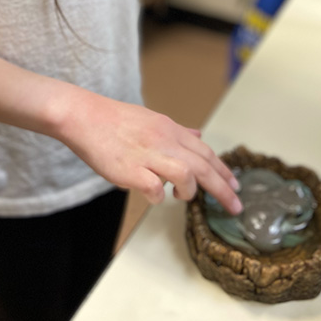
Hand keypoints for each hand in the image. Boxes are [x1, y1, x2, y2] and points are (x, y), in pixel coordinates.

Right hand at [58, 91, 242, 213]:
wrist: (84, 115)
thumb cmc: (114, 119)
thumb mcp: (152, 119)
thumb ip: (177, 131)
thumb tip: (198, 135)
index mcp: (169, 129)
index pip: (205, 152)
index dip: (223, 170)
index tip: (235, 185)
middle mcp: (163, 140)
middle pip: (202, 165)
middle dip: (222, 188)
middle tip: (235, 205)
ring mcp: (146, 154)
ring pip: (185, 173)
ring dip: (188, 190)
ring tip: (182, 197)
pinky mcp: (129, 169)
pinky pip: (153, 188)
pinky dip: (157, 196)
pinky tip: (153, 195)